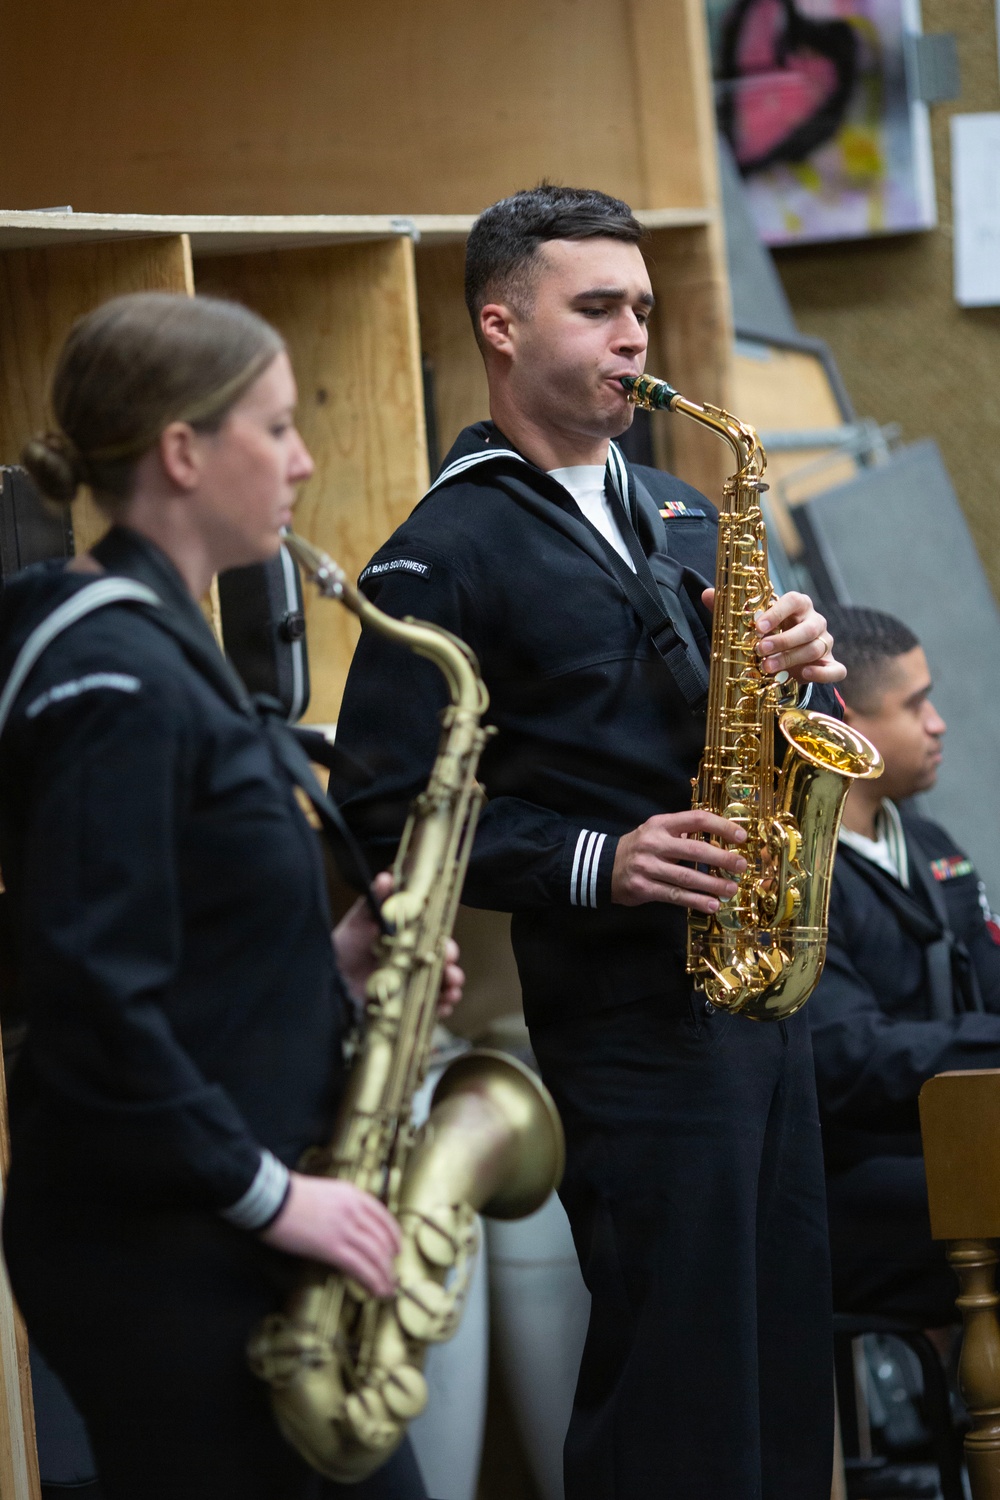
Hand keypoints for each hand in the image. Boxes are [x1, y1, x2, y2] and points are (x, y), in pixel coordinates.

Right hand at [259, 1173, 399, 1296]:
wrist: (272, 1198)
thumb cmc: (289, 1196)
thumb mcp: (325, 1192)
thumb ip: (341, 1206)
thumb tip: (348, 1226)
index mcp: (352, 1194)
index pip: (383, 1217)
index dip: (393, 1235)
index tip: (396, 1249)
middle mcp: (353, 1210)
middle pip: (382, 1239)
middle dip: (389, 1261)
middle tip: (391, 1276)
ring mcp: (344, 1228)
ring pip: (375, 1255)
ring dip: (384, 1275)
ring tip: (387, 1289)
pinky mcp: (331, 1247)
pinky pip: (360, 1266)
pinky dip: (372, 1280)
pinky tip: (376, 1290)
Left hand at [333, 872, 464, 1017]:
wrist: (327, 977)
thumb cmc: (344, 946)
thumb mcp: (360, 920)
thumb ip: (375, 899)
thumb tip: (385, 876)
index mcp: (406, 941)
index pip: (434, 941)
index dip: (444, 944)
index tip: (447, 946)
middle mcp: (411, 963)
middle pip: (440, 965)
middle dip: (450, 966)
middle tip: (450, 968)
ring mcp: (408, 986)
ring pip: (439, 987)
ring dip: (450, 988)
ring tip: (451, 991)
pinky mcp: (402, 1008)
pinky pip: (427, 1010)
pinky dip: (439, 1009)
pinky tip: (442, 1008)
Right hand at [611, 809, 747, 909]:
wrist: (603, 866)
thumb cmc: (639, 848)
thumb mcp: (656, 832)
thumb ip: (683, 834)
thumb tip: (720, 842)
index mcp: (660, 824)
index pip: (696, 820)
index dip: (721, 826)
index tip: (741, 837)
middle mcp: (654, 843)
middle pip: (695, 850)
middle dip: (722, 858)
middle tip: (741, 866)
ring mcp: (647, 866)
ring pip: (687, 877)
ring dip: (712, 884)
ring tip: (731, 889)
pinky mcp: (643, 888)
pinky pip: (674, 896)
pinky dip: (695, 901)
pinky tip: (712, 905)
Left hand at [701, 587, 845, 684]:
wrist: (787, 658)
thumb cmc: (768, 634)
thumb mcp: (749, 623)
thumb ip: (730, 609)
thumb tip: (707, 594)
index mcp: (798, 606)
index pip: (794, 600)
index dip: (777, 612)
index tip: (757, 627)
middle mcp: (815, 621)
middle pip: (809, 627)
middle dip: (784, 640)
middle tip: (760, 651)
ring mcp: (825, 643)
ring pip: (817, 648)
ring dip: (792, 658)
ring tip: (768, 668)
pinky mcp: (830, 664)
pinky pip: (837, 669)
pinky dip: (824, 673)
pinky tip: (805, 675)